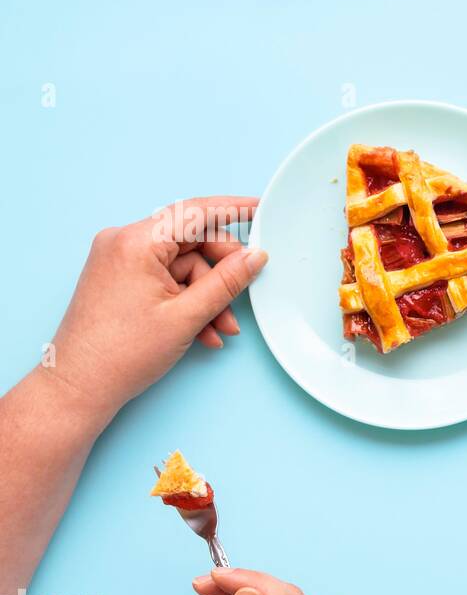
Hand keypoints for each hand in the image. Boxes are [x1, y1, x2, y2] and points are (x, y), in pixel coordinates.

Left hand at [47, 197, 265, 422]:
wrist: (79, 386)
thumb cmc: (121, 354)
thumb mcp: (186, 316)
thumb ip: (227, 282)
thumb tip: (254, 257)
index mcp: (136, 243)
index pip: (194, 212)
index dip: (232, 209)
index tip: (259, 209)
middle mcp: (123, 243)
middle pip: (191, 241)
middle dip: (220, 274)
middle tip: (240, 297)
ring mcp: (120, 260)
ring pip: (183, 266)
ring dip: (207, 296)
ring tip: (219, 328)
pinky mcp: (121, 278)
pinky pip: (167, 279)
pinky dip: (188, 301)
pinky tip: (201, 330)